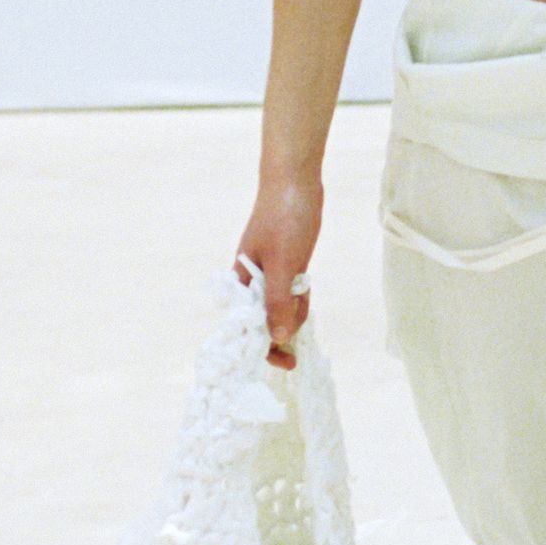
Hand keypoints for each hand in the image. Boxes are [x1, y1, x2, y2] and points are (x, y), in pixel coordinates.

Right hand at [233, 178, 321, 369]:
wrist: (295, 181)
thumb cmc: (284, 219)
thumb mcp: (284, 264)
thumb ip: (279, 302)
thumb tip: (279, 339)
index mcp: (240, 282)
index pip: (246, 327)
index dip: (263, 348)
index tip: (287, 363)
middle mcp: (250, 281)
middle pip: (263, 321)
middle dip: (282, 331)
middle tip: (301, 332)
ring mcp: (268, 273)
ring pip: (280, 308)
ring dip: (294, 312)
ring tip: (305, 295)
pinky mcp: (284, 264)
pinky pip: (290, 293)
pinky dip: (299, 298)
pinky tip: (305, 288)